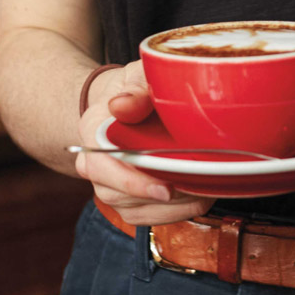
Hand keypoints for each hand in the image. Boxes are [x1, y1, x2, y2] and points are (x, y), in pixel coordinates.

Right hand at [75, 58, 216, 224]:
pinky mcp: (125, 199)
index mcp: (92, 130)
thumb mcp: (137, 76)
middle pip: (115, 194)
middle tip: (195, 190)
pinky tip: (196, 197)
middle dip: (158, 197)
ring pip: (133, 210)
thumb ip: (135, 88)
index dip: (131, 181)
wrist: (129, 103)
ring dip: (170, 207)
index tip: (164, 189)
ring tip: (202, 190)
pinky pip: (144, 218)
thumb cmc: (136, 88)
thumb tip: (123, 105)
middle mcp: (93, 163)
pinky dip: (172, 214)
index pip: (101, 165)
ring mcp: (107, 185)